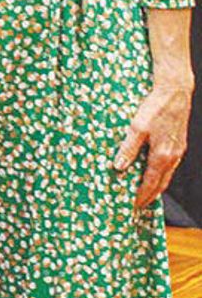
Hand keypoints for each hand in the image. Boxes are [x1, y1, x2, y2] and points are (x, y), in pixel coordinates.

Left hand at [114, 81, 191, 208]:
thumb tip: (118, 167)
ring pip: (167, 175)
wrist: (174, 92)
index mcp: (162, 155)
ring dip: (156, 185)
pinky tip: (154, 171)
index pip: (151, 183)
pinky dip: (161, 174)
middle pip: (161, 183)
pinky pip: (170, 165)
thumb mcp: (137, 128)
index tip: (133, 204)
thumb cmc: (155, 108)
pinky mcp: (178, 143)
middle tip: (139, 204)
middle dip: (150, 195)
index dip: (142, 195)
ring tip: (145, 192)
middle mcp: (172, 156)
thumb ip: (128, 148)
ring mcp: (178, 151)